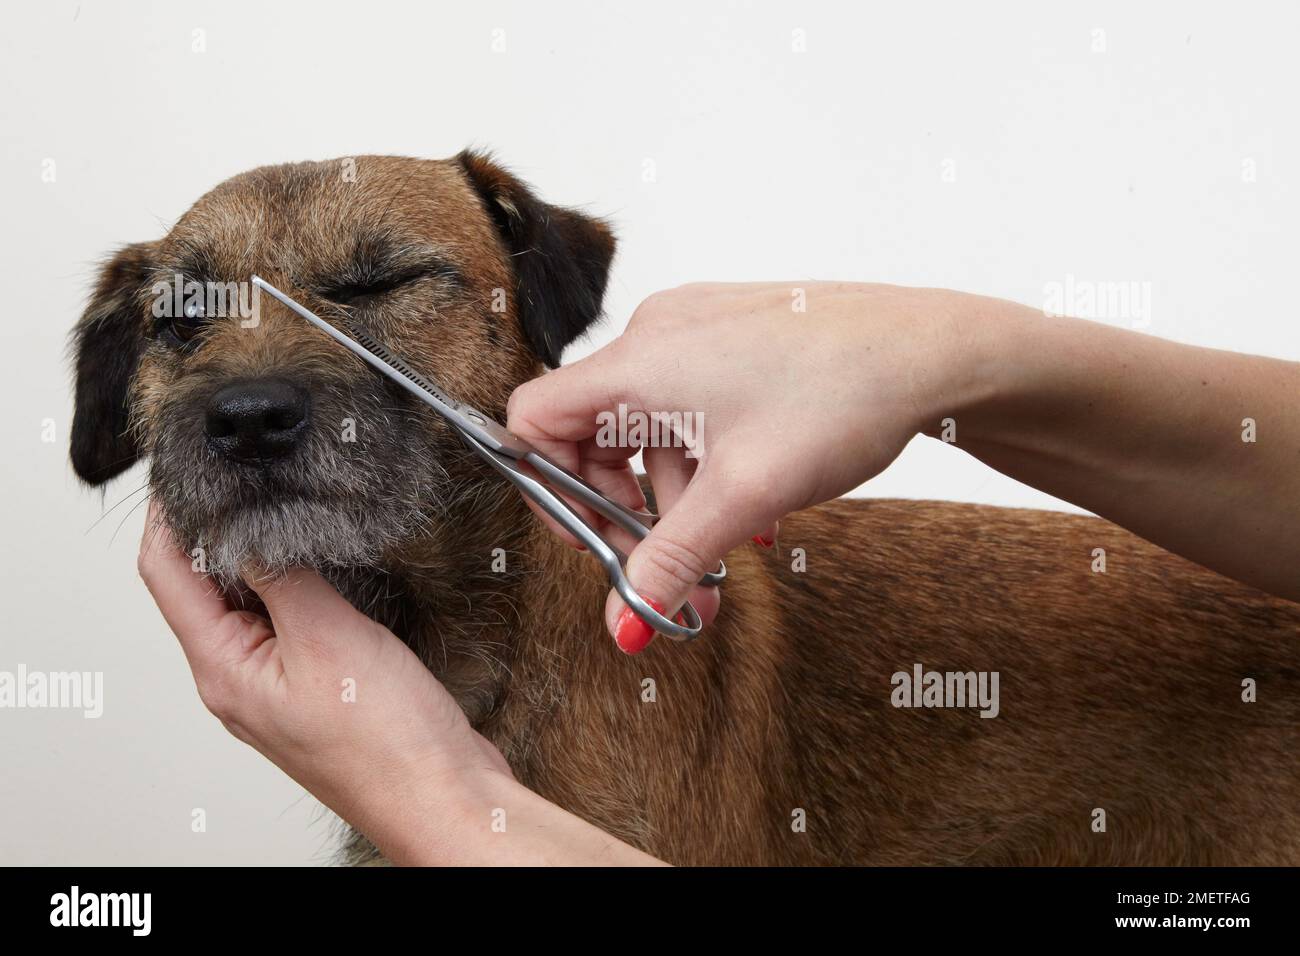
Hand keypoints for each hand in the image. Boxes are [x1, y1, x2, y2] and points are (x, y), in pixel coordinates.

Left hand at [137, 499, 510, 863]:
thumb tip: (242, 523)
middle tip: (242, 478)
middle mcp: (240, 679)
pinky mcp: (318, 685)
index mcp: (224, 670)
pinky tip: (326, 563)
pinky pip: (290, 622)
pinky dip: (297, 584)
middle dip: (214, 528)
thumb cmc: (386, 744)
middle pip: (200, 587)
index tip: (184, 470)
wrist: (442, 795)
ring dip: (260, 555)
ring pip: (249, 604)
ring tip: (284, 508)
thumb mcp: (327, 636)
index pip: (166, 575)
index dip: (168, 515)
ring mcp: (278, 684)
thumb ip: (279, 573)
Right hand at [507, 281, 993, 647]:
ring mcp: (699, 330)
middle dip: (627, 512)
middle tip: (668, 568)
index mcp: (640, 360)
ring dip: (680, 499)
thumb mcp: (743, 495)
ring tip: (735, 549)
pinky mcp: (735, 337)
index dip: (550, 488)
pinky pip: (694, 409)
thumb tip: (623, 624)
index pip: (537, 418)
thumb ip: (672, 561)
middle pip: (595, 433)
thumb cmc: (841, 397)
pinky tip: (758, 509)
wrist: (934, 350)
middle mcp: (659, 334)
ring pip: (653, 429)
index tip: (597, 542)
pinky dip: (711, 465)